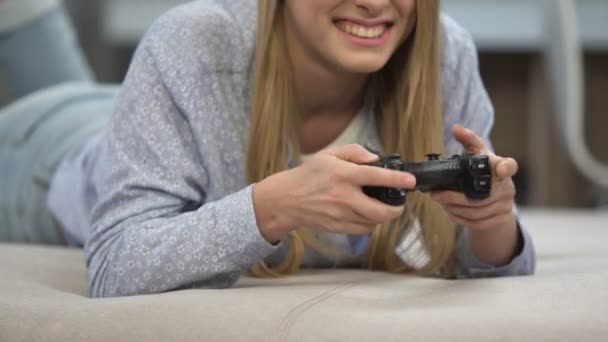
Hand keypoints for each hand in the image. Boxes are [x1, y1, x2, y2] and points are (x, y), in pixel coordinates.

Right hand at [253, 144, 415, 242]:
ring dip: (383, 216)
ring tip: (382, 207)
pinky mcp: (337, 227)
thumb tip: (375, 159)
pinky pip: (363, 229)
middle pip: (380, 210)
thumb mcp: (329, 154)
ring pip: (373, 222)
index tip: (411, 181)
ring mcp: (340, 215)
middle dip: (396, 209)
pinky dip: (370, 223)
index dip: (397, 179)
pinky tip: (367, 214)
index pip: (376, 177)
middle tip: (400, 204)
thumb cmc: (308, 175)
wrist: (286, 199)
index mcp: (342, 175)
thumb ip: (354, 152)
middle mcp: (343, 197)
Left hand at [430, 124, 518, 264]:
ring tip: (440, 202)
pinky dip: (459, 218)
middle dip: (454, 197)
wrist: (496, 201)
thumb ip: (468, 141)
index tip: (500, 169)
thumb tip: (456, 128)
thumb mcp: (476, 155)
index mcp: (501, 168)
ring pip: (476, 212)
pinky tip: (449, 212)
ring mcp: (505, 206)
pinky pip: (477, 223)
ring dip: (453, 208)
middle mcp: (507, 187)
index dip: (506, 168)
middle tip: (436, 195)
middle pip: (481, 197)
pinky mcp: (500, 220)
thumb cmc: (483, 172)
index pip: (510, 166)